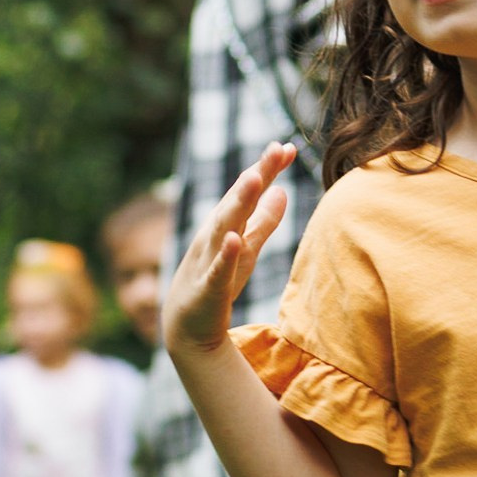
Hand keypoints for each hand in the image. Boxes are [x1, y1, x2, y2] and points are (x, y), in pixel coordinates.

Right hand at [164, 143, 295, 355]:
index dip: (267, 170)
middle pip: (237, 201)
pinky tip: (235, 239)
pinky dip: (226, 255)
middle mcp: (215, 236)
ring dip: (238, 203)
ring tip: (255, 178)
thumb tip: (282, 191)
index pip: (247, 192)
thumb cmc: (218, 284)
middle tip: (276, 149)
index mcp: (226, 225)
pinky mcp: (208, 289)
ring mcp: (209, 260)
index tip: (289, 147)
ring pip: (224, 227)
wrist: (188, 329)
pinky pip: (218, 270)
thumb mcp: (247, 250)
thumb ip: (264, 222)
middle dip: (256, 175)